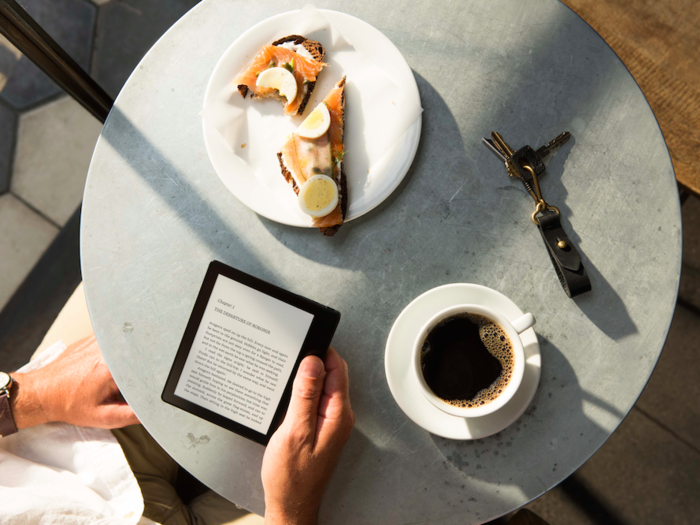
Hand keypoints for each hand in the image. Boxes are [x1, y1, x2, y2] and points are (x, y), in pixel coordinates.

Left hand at [11, 335, 138, 428]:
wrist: (42, 393)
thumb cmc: (68, 404)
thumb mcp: (102, 417)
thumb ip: (131, 415)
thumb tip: (150, 411)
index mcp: (111, 367)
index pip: (144, 367)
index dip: (148, 379)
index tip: (141, 389)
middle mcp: (105, 348)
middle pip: (137, 356)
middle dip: (134, 372)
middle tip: (121, 387)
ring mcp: (98, 340)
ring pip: (126, 348)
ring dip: (125, 362)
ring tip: (107, 378)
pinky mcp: (93, 337)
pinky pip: (114, 343)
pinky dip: (114, 355)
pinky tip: (100, 369)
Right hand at [262, 347, 354, 524]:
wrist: (289, 504)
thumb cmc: (291, 477)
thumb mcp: (294, 431)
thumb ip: (305, 395)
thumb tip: (313, 362)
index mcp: (338, 414)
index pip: (337, 369)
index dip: (321, 352)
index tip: (304, 342)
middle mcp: (339, 416)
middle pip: (331, 375)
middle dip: (312, 362)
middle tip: (290, 357)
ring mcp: (330, 422)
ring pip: (321, 386)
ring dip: (305, 377)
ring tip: (285, 376)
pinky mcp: (319, 427)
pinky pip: (314, 400)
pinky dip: (301, 393)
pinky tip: (287, 396)